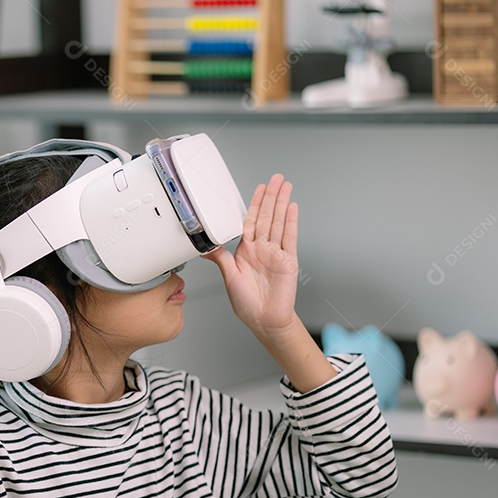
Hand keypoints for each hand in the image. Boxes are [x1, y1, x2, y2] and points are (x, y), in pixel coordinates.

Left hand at [205, 173, 300, 341]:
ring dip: (282, 203)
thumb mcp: (229, 277)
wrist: (264, 319)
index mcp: (247, 251)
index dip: (255, 204)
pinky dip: (291, 222)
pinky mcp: (288, 260)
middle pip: (268, 216)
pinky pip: (290, 237)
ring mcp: (276, 252)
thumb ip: (220, 259)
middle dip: (271, 196)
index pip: (252, 221)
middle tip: (276, 179)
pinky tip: (292, 208)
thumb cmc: (247, 302)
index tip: (259, 189)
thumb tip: (204, 247)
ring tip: (286, 186)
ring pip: (279, 222)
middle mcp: (262, 249)